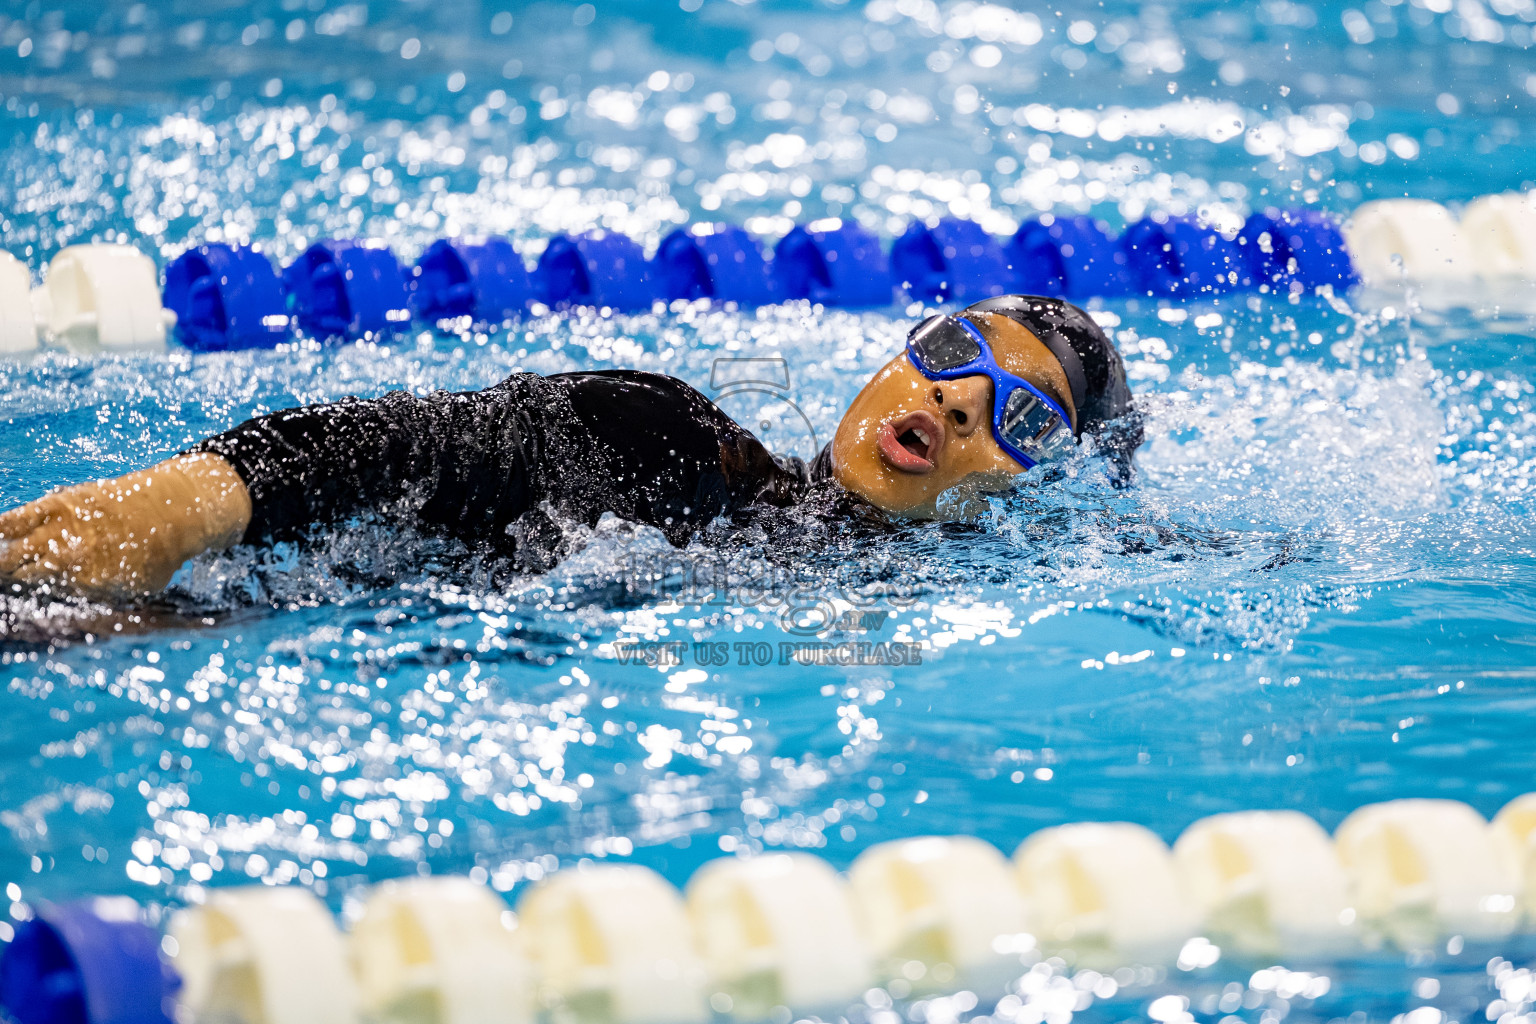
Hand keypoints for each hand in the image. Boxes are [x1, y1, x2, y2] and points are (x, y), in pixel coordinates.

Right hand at [0, 454, 251, 596]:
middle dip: (12, 589)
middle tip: (8, 595)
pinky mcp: (58, 504)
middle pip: (24, 578)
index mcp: (90, 582)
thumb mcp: (141, 591)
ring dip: (3, 565)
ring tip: (2, 577)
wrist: (175, 509)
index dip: (33, 610)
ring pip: (14, 552)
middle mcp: (72, 556)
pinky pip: (17, 518)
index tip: (21, 615)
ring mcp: (62, 528)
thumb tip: (86, 622)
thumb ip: (111, 605)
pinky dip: (0, 530)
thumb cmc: (159, 554)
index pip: (48, 602)